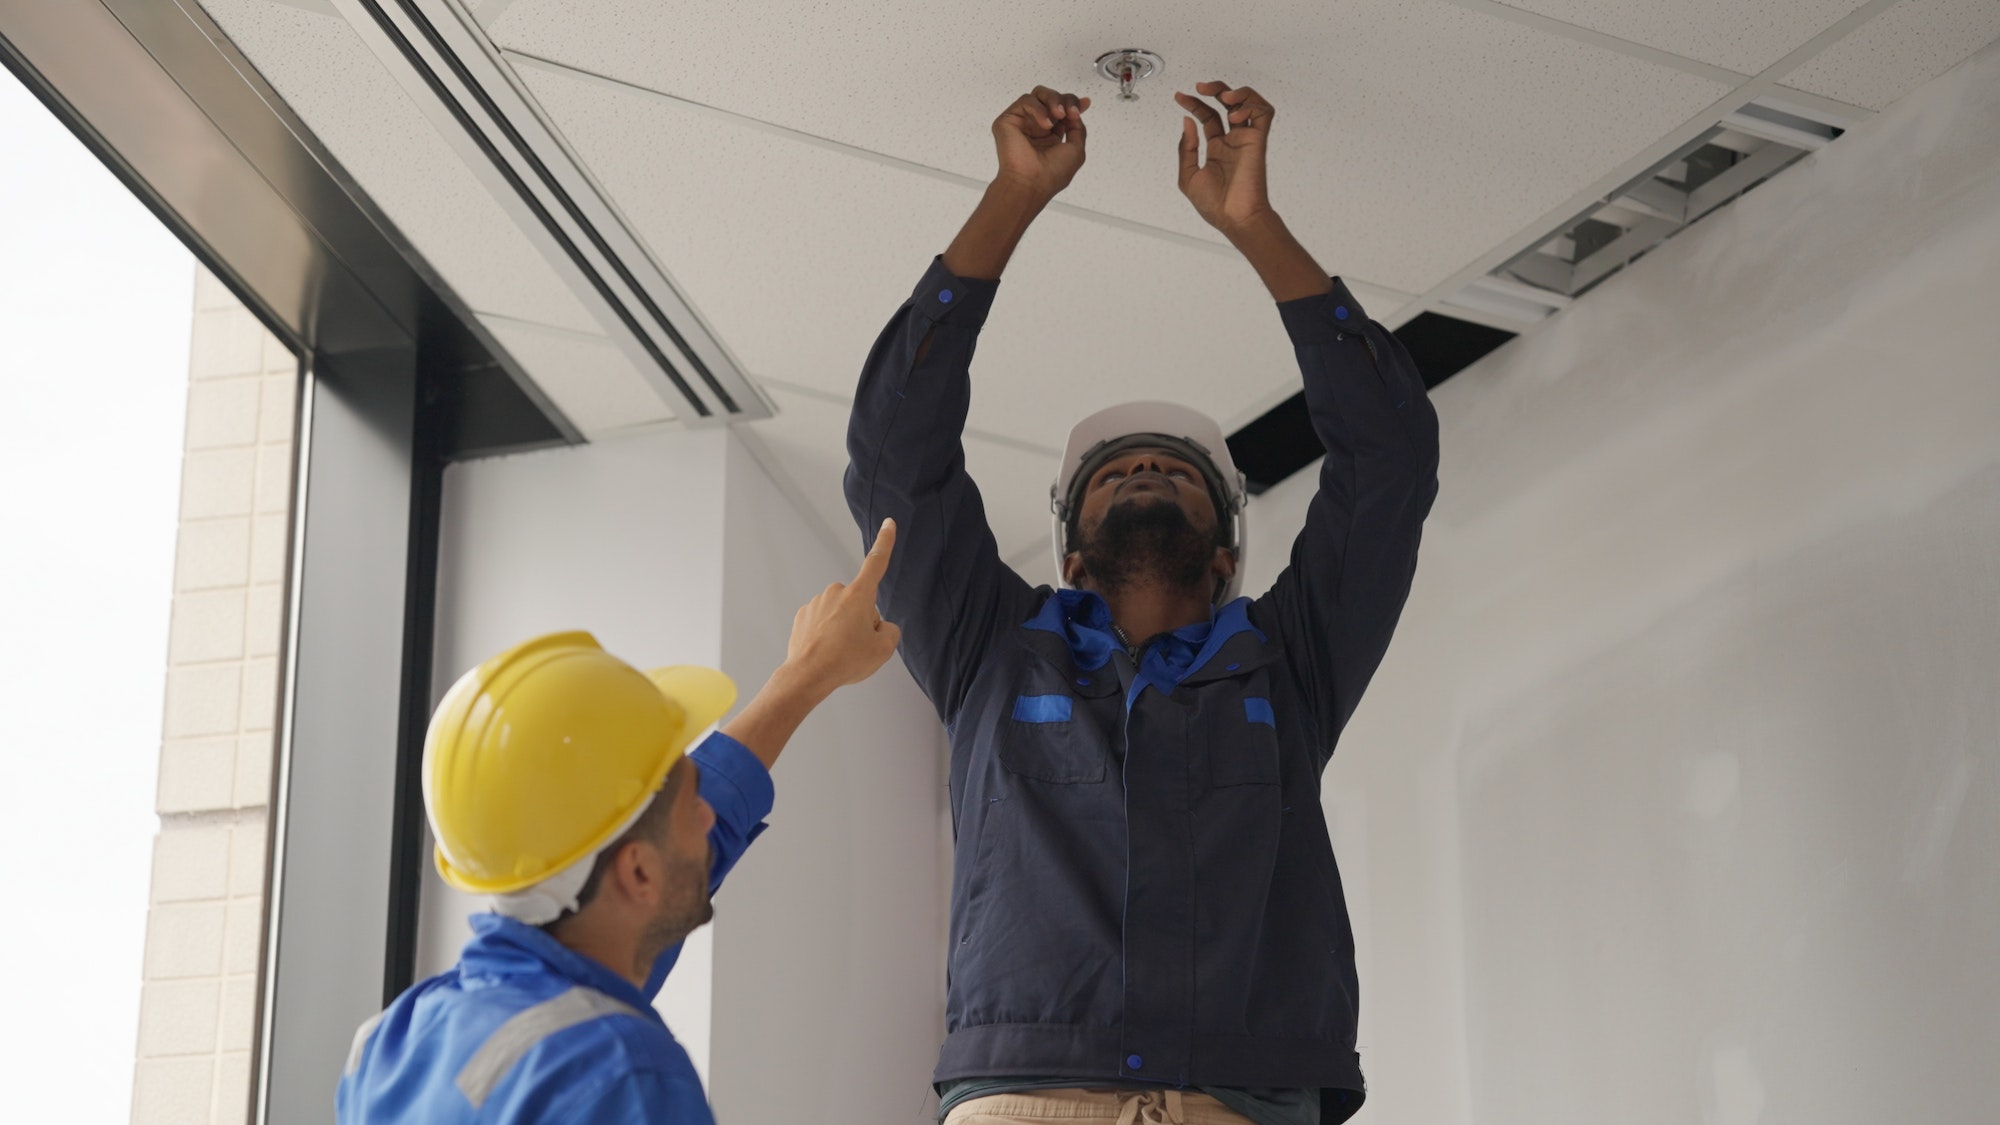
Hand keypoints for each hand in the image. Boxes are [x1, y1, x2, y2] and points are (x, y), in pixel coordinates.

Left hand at [782, 519, 902, 690]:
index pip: (877, 563)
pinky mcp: (803, 616)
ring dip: (844, 628)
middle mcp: (836, 592)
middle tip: (858, 644)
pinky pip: (823, 622)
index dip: (885, 542)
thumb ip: (890, 631)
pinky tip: (826, 651)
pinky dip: (827, 634)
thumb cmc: (846, 660)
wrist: (808, 675)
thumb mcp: (884, 649)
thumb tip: (880, 626)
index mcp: (859, 595)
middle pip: (860, 602)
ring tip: (841, 652)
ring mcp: (817, 603)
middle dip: (862, 619)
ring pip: (841, 613)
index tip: (888, 523)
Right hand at [991, 86, 1090, 201]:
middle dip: (1065, 101)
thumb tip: (1076, 111)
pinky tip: (1045, 124)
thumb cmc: (1050, 175)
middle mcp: (1036, 128)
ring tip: (1059, 115)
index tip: (1084, 104)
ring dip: (1053, 101)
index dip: (1073, 104)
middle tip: (1069, 113)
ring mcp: (1022, 123)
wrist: (1032, 183)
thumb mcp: (1076, 150)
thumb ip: (1078, 128)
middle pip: (1051, 98)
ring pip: (1038, 95)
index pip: (1061, 110)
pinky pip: (1025, 100)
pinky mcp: (1008, 120)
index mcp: (1050, 135)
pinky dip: (1039, 108)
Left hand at [1176, 81, 1276, 237]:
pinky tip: (1235, 115)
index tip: (1180, 97)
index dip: (1194, 104)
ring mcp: (1246, 139)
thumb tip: (1187, 122)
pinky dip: (1251, 105)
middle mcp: (1232, 140)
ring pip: (1248, 102)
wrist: (1236, 218)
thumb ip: (1186, 148)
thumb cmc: (1216, 206)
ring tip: (1222, 97)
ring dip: (1236, 93)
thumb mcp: (1188, 176)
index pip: (1207, 116)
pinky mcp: (1258, 141)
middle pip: (1227, 103)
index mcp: (1217, 148)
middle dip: (1214, 90)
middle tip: (1199, 87)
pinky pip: (1263, 113)